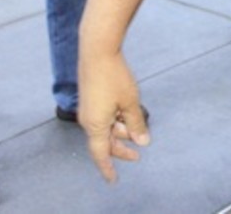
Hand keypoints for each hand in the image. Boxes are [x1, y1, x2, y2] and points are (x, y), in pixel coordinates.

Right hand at [79, 51, 149, 182]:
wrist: (97, 51)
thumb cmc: (114, 77)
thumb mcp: (130, 102)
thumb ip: (136, 124)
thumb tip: (142, 142)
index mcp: (96, 125)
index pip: (101, 154)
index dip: (108, 168)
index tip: (113, 180)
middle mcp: (88, 120)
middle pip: (104, 142)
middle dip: (120, 148)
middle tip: (137, 154)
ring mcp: (88, 110)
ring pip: (105, 129)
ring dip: (120, 131)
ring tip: (138, 128)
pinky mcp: (90, 99)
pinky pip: (102, 118)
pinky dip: (115, 120)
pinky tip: (127, 113)